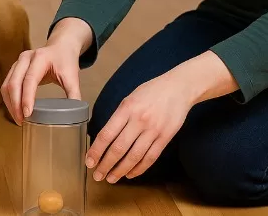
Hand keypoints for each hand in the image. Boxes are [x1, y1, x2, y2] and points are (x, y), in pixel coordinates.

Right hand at [0, 17, 93, 124]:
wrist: (61, 46)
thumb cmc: (66, 60)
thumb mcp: (72, 76)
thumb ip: (74, 94)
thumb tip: (76, 115)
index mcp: (41, 58)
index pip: (30, 79)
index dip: (27, 98)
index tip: (27, 114)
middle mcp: (25, 58)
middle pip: (13, 83)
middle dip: (15, 104)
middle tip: (21, 121)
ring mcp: (18, 62)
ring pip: (6, 85)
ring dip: (10, 103)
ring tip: (18, 119)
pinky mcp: (15, 68)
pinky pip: (6, 85)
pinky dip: (9, 99)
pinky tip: (15, 110)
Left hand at [86, 51, 238, 181]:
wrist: (178, 88)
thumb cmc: (151, 91)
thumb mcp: (129, 98)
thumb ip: (118, 117)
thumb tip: (105, 137)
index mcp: (126, 108)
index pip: (107, 134)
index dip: (96, 150)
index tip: (89, 161)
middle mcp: (139, 120)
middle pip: (119, 148)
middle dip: (105, 165)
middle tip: (97, 175)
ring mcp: (153, 130)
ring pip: (134, 156)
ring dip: (120, 170)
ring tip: (111, 178)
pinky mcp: (165, 138)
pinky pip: (150, 157)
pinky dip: (139, 168)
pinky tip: (130, 174)